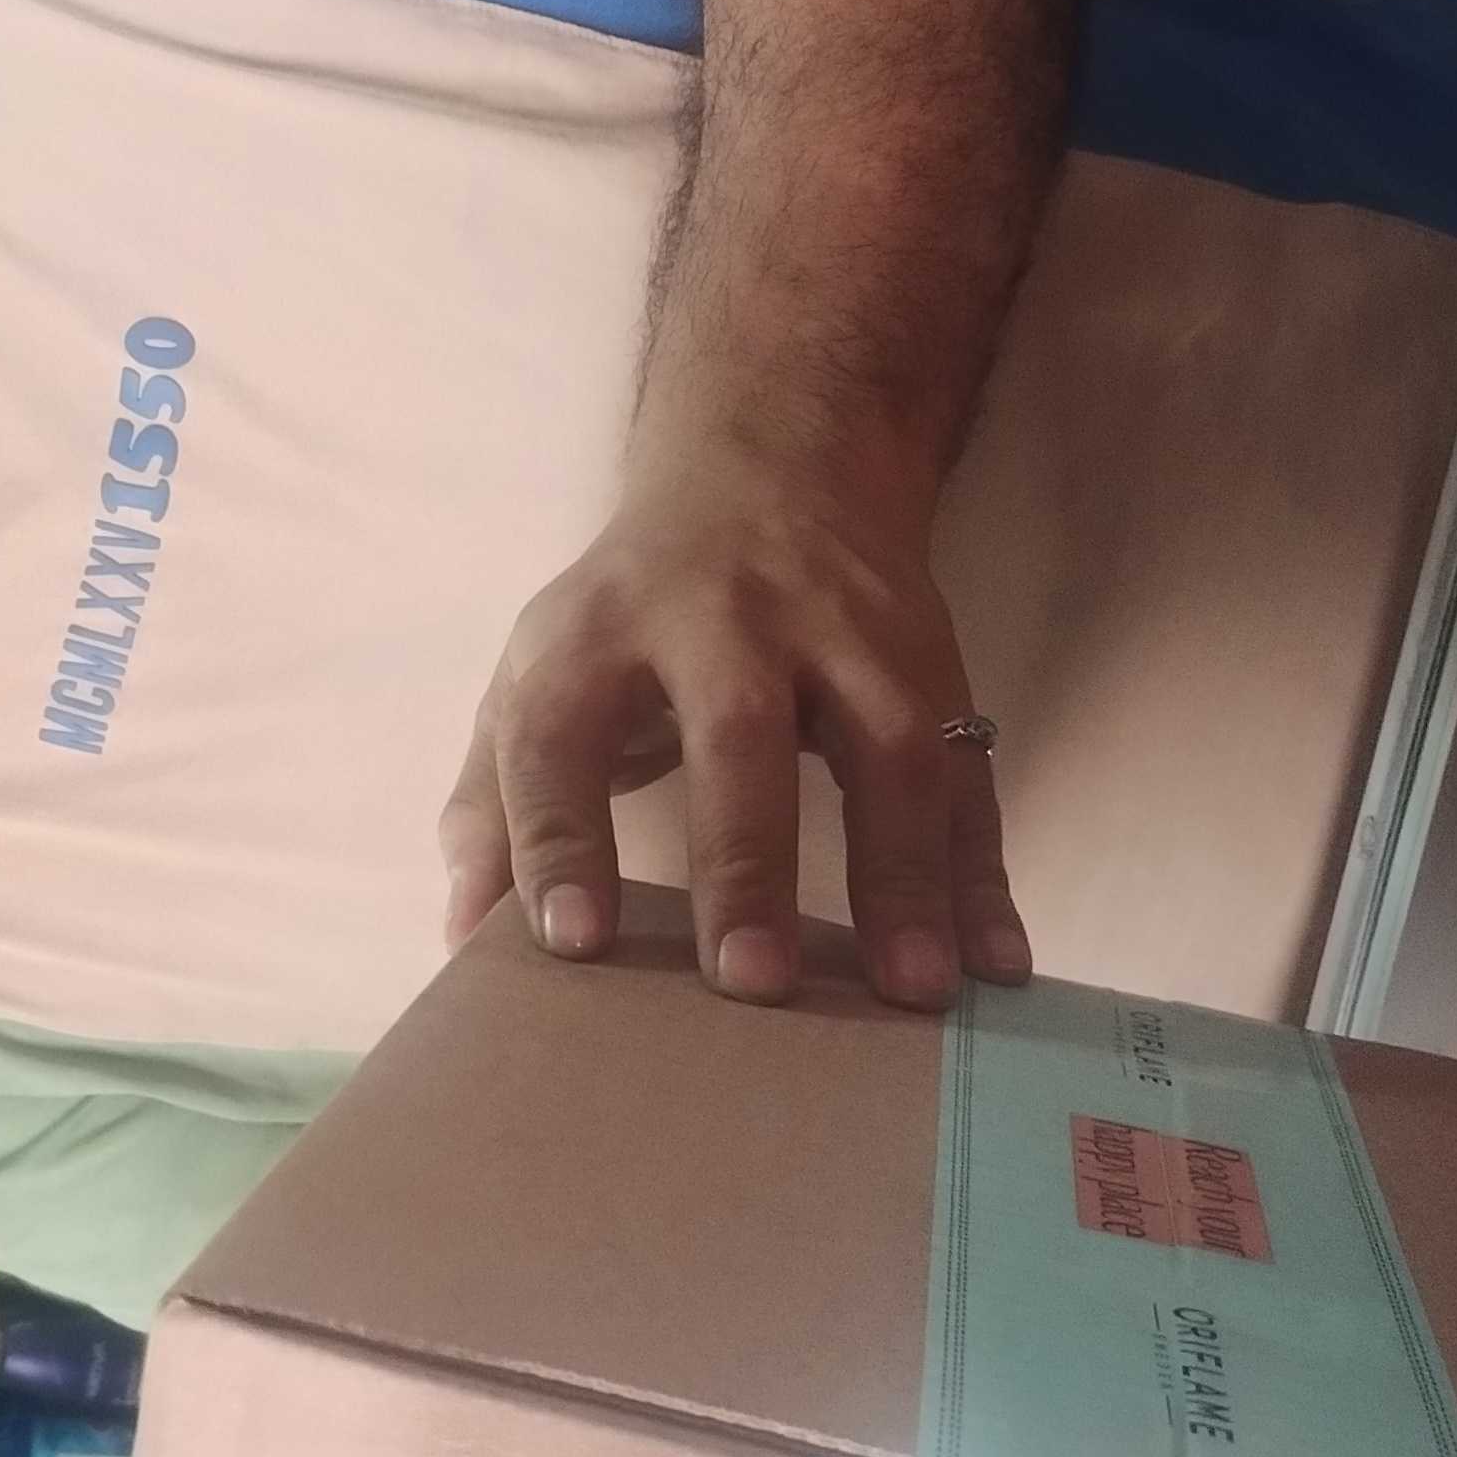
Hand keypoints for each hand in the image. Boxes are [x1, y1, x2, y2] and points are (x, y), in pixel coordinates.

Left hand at [436, 437, 1027, 1007]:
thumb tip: (462, 942)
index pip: (558, 731)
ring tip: (910, 990)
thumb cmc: (633, 616)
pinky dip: (984, 871)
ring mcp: (843, 636)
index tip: (570, 944)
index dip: (556, 835)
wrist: (774, 467)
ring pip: (886, 745)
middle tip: (750, 983)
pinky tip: (994, 958)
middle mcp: (722, 620)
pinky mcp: (930, 664)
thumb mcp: (539, 677)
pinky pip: (966, 773)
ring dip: (902, 873)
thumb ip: (494, 808)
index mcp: (598, 631)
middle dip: (746, 859)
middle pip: (737, 731)